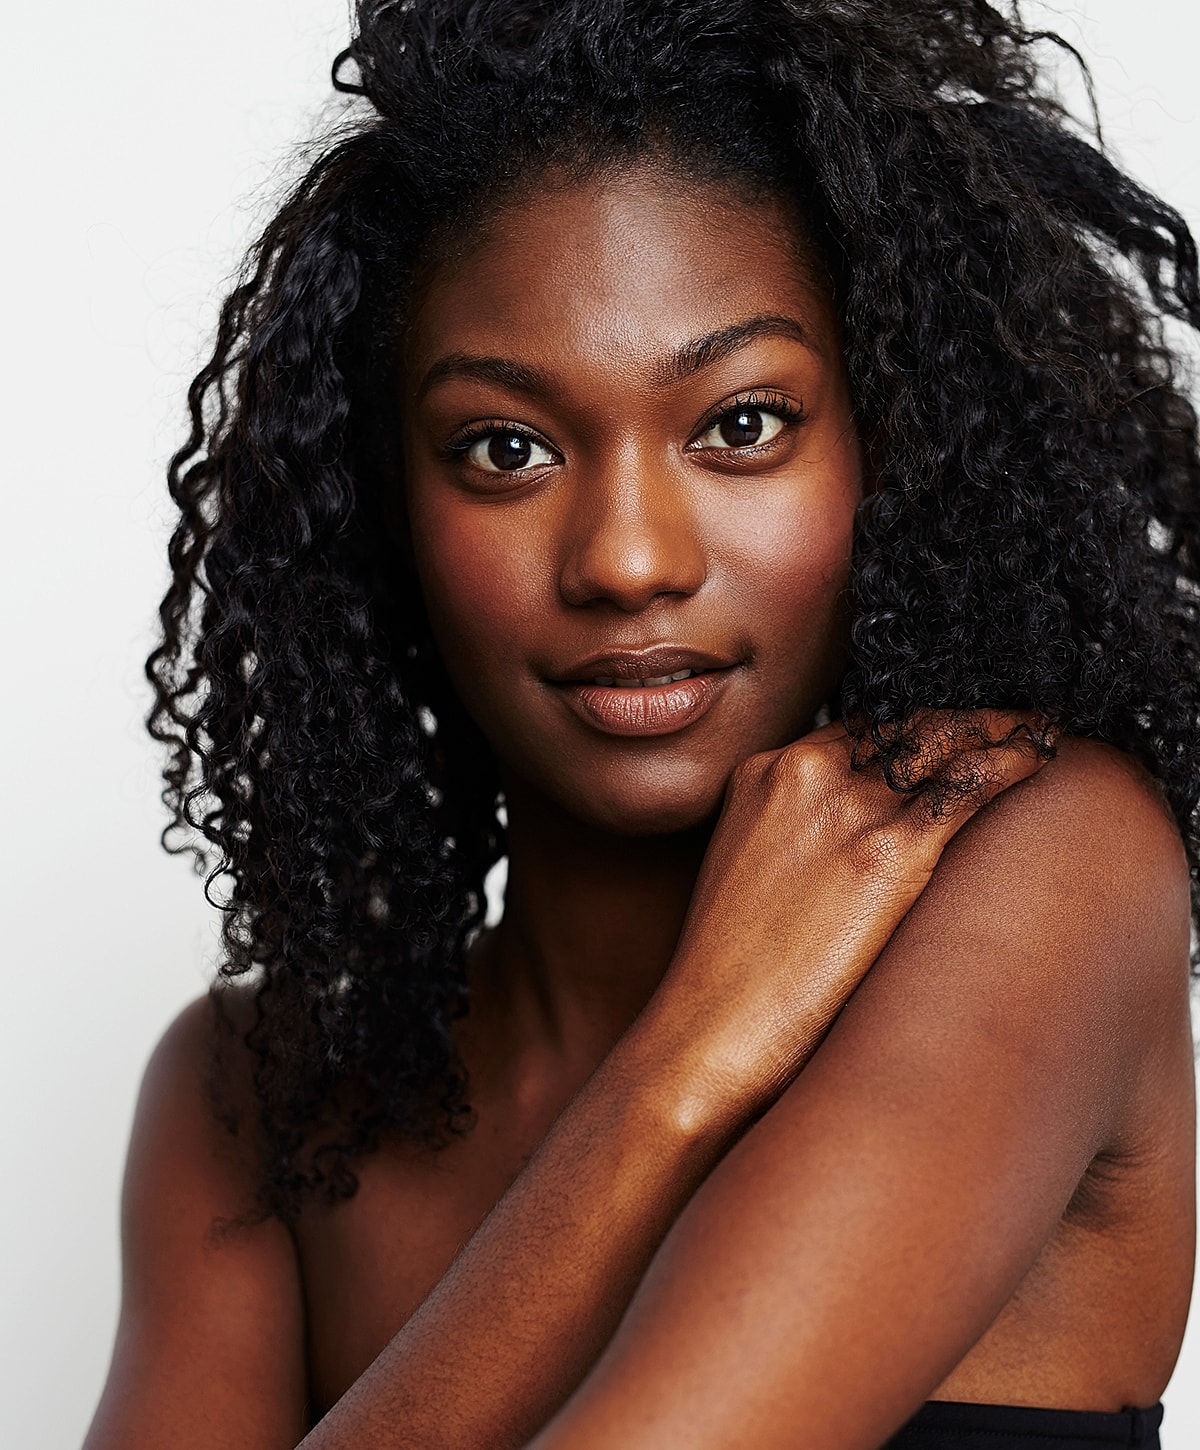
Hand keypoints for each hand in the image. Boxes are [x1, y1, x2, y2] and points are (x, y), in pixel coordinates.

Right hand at [645, 710, 1056, 1128]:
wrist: (711, 1027)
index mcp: (762, 772)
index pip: (857, 730)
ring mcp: (848, 807)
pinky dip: (1014, 761)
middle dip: (962, 722)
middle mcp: (805, 772)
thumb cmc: (729, 972)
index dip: (911, 732)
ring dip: (997, 731)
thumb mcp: (748, 872)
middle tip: (1008, 725)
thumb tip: (844, 845)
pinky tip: (1041, 755)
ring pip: (944, 742)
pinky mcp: (889, 851)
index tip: (947, 738)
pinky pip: (971, 784)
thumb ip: (791, 834)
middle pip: (904, 725)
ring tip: (1037, 734)